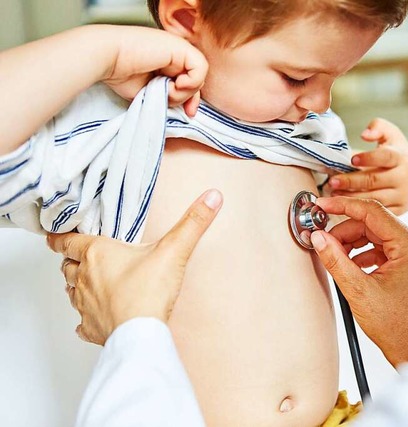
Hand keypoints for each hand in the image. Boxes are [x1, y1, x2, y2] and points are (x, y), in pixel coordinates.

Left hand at [47, 190, 222, 345]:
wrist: (141, 334)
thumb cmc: (149, 292)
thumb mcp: (174, 250)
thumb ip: (193, 221)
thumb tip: (212, 197)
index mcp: (97, 254)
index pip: (67, 241)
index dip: (59, 237)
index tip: (54, 235)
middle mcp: (84, 278)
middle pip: (67, 266)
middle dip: (72, 261)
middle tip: (80, 256)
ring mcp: (85, 305)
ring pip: (71, 292)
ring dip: (77, 286)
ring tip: (89, 283)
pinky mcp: (92, 328)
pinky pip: (82, 323)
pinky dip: (85, 319)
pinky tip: (93, 319)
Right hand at [99, 25, 207, 116]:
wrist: (106, 58)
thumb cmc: (120, 74)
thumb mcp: (151, 91)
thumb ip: (170, 96)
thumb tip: (188, 109)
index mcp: (168, 62)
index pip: (192, 83)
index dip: (192, 100)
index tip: (188, 114)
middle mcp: (175, 54)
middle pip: (197, 81)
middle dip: (188, 98)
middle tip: (172, 101)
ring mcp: (179, 49)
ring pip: (199, 77)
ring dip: (184, 92)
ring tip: (164, 90)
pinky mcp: (180, 47)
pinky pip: (200, 68)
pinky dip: (191, 82)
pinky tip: (175, 83)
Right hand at [310, 197, 407, 367]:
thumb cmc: (394, 324)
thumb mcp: (358, 290)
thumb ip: (336, 260)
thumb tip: (318, 237)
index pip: (372, 212)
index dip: (343, 206)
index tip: (323, 204)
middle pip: (371, 222)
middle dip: (344, 230)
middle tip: (323, 240)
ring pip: (373, 233)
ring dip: (351, 241)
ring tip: (335, 256)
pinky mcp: (406, 260)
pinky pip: (378, 245)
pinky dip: (360, 251)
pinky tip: (348, 264)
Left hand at [327, 118, 407, 214]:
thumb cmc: (397, 153)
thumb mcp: (391, 135)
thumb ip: (377, 128)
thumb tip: (365, 134)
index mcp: (402, 158)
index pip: (386, 157)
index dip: (369, 158)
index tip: (351, 159)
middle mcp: (404, 178)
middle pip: (375, 180)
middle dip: (352, 181)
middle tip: (332, 181)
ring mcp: (402, 196)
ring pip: (375, 199)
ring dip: (352, 197)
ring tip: (334, 193)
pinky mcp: (398, 210)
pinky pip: (377, 213)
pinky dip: (360, 211)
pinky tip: (344, 206)